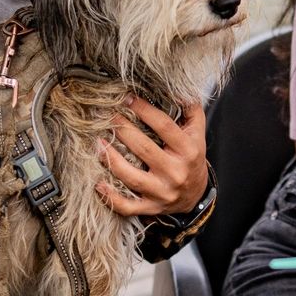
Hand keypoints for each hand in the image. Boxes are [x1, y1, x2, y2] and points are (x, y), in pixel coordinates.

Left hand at [97, 98, 209, 218]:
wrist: (196, 195)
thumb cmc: (191, 156)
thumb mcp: (197, 132)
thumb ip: (190, 109)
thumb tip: (178, 88)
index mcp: (188, 151)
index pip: (164, 126)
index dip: (144, 110)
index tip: (127, 99)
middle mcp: (175, 172)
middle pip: (144, 149)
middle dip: (123, 130)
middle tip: (107, 116)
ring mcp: (162, 192)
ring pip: (132, 177)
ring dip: (112, 160)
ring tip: (97, 142)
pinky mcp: (151, 207)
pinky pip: (128, 206)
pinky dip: (111, 198)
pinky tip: (98, 184)